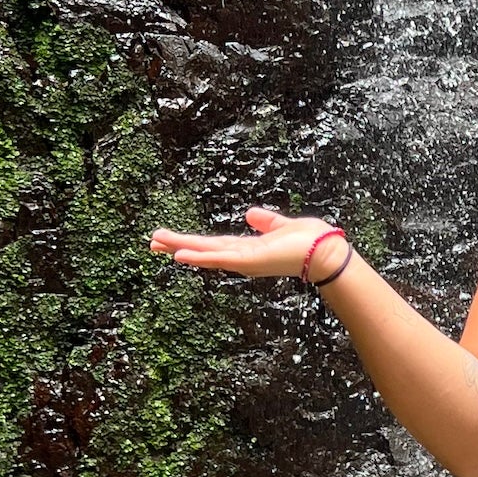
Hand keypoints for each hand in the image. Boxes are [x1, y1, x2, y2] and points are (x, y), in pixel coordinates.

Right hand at [149, 208, 341, 281]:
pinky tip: (180, 255)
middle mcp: (242, 257)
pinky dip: (199, 257)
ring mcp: (243, 261)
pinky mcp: (248, 262)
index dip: (192, 242)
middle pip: (203, 250)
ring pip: (205, 254)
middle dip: (177, 245)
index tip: (171, 240)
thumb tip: (251, 214)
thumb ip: (266, 222)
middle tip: (151, 242)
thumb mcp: (282, 226)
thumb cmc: (310, 241)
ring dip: (181, 249)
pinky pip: (219, 258)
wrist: (326, 252)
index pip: (214, 244)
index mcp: (248, 248)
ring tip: (157, 244)